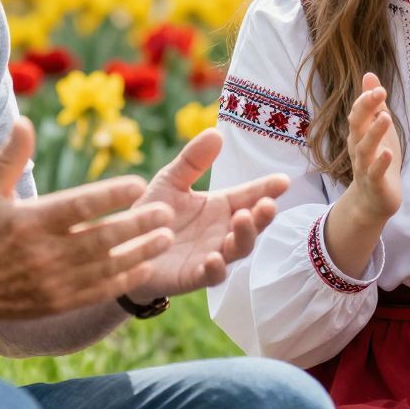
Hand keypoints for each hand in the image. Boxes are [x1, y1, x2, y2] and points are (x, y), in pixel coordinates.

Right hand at [0, 118, 176, 329]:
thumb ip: (10, 157)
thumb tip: (25, 121)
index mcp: (30, 222)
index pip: (78, 207)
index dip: (111, 195)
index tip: (139, 184)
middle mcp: (44, 254)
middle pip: (101, 238)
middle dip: (138, 224)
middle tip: (167, 211)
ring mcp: (53, 282)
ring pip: (107, 267)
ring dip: (140, 252)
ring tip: (168, 237)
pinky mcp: (58, 304)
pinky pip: (100, 292)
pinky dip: (125, 280)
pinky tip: (146, 266)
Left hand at [119, 128, 288, 301]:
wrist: (125, 248)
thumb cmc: (153, 213)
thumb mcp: (171, 181)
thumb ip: (192, 161)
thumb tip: (216, 132)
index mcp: (220, 206)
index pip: (249, 195)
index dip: (267, 189)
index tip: (283, 180)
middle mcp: (221, 231)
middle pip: (252, 225)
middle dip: (263, 215)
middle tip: (266, 204)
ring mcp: (211, 254)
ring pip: (238, 249)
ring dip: (244, 236)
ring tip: (243, 219)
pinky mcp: (192, 276)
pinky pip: (211, 276)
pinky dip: (216, 269)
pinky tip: (214, 258)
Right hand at [338, 72, 401, 223]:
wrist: (373, 200)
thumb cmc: (377, 159)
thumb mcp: (378, 128)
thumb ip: (373, 104)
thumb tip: (370, 75)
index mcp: (359, 134)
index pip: (358, 113)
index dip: (366, 100)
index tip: (379, 87)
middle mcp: (357, 148)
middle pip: (357, 126)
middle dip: (366, 109)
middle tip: (379, 93)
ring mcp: (364, 167)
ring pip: (365, 148)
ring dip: (374, 133)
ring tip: (386, 118)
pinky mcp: (375, 184)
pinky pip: (375, 173)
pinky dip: (380, 163)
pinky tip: (388, 153)